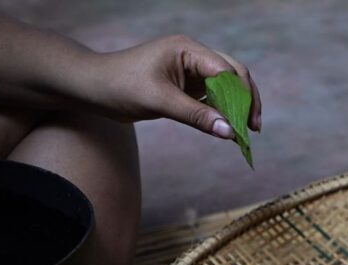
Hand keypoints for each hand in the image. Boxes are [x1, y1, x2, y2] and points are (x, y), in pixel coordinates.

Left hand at [85, 34, 260, 138]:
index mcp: (188, 50)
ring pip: (226, 86)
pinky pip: (212, 97)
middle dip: (247, 100)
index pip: (227, 70)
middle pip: (234, 74)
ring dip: (237, 107)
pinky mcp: (186, 86)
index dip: (242, 96)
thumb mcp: (160, 102)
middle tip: (254, 128)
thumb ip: (196, 116)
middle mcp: (193, 56)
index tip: (247, 123)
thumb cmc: (120, 86)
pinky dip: (222, 112)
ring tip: (245, 133)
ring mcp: (191, 70)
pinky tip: (227, 129)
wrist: (93, 88)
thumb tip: (230, 132)